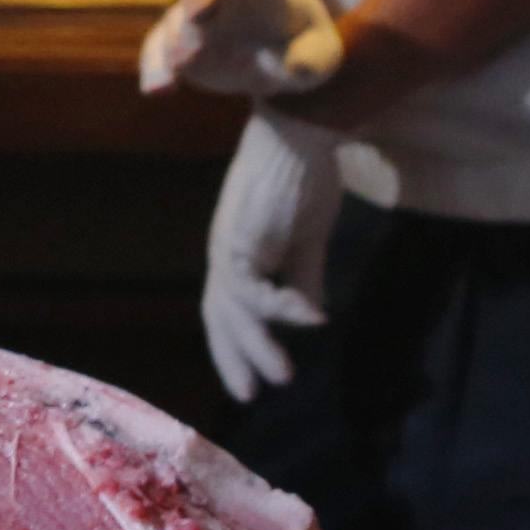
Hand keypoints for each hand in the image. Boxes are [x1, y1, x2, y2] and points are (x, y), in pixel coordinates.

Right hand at [141, 0, 344, 98]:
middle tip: (204, 11)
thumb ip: (310, 59)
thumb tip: (290, 68)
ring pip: (177, 21)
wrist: (273, 56)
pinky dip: (155, 70)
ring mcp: (194, 21)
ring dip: (181, 39)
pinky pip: (157, 54)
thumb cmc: (300, 45)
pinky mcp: (178, 49)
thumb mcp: (319, 52)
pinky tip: (157, 91)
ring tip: (188, 60)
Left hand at [203, 112, 343, 402]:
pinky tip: (309, 320)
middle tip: (252, 394)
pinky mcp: (241, 236)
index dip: (238, 343)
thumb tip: (308, 316)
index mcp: (237, 254)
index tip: (255, 379)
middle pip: (220, 315)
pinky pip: (255, 284)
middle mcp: (225, 253)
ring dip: (258, 343)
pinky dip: (281, 306)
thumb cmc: (302, 179)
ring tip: (283, 375)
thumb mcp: (307, 238)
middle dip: (234, 356)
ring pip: (233, 307)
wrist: (300, 134)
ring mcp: (229, 244)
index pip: (229, 308)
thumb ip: (303, 276)